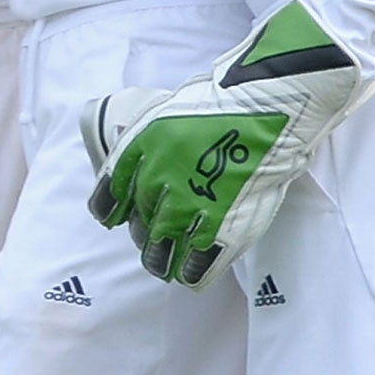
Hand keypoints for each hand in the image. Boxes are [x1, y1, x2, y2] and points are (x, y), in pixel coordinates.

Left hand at [84, 1, 374, 287]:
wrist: (269, 109)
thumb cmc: (223, 103)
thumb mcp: (166, 114)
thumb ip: (145, 146)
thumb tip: (136, 174)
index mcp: (138, 154)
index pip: (106, 202)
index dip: (113, 213)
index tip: (119, 216)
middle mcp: (154, 185)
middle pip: (137, 230)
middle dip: (147, 234)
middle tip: (162, 231)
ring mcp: (185, 212)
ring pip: (159, 257)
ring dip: (164, 260)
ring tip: (174, 257)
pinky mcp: (218, 234)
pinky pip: (192, 270)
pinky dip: (191, 271)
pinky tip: (195, 264)